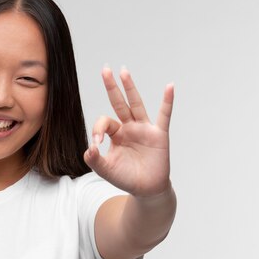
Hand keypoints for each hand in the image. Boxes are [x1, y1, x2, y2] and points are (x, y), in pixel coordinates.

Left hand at [83, 66, 173, 196]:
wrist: (146, 189)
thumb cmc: (126, 178)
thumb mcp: (106, 170)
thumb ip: (95, 160)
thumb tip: (89, 148)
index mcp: (116, 134)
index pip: (104, 122)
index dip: (98, 129)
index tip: (96, 143)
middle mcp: (129, 127)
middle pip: (119, 103)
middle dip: (111, 87)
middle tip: (105, 69)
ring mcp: (144, 129)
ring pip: (136, 104)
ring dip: (130, 88)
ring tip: (123, 71)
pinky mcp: (159, 135)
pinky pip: (164, 115)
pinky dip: (167, 101)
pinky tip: (169, 87)